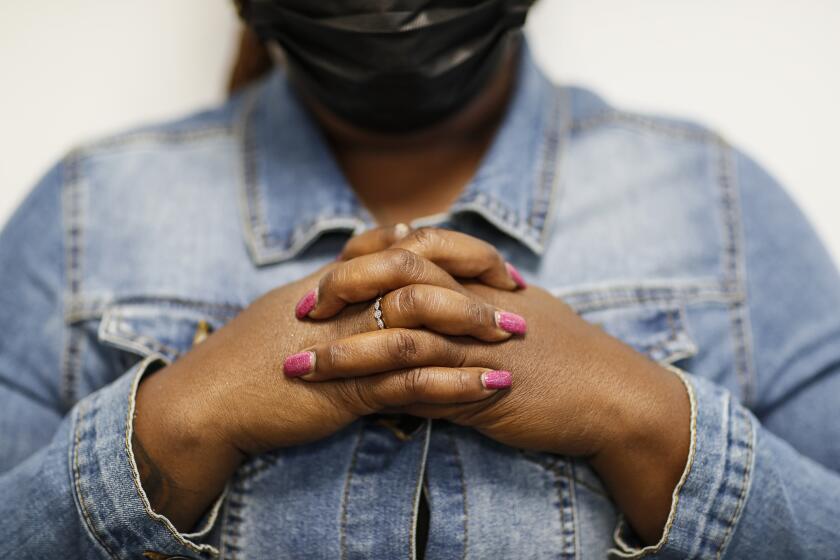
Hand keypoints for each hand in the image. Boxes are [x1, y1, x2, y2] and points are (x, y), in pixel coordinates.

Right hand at [132, 229, 523, 529]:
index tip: (498, 265)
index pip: (408, 244)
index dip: (459, 249)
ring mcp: (344, 342)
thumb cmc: (257, 352)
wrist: (209, 397)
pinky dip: (455, 383)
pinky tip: (490, 388)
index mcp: (338, 278)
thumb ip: (349, 273)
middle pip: (420, 270)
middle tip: (519, 293)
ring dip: (473, 328)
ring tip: (516, 340)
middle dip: (476, 279)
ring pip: (418, 320)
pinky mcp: (344, 388)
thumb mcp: (303, 301)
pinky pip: (408, 380)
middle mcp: (343, 300)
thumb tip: (394, 236)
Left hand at [297, 226, 691, 542]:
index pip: (412, 248)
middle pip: (396, 278)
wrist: (613, 395)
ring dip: (342, 353)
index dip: (365, 256)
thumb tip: (426, 306)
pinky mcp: (481, 389)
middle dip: (341, 291)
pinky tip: (343, 402)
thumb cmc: (567, 355)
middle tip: (300, 310)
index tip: (327, 272)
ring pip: (397, 335)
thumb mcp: (517, 315)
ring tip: (297, 368)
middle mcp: (475, 302)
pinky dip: (377, 391)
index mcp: (481, 279)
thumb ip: (471, 304)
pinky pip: (419, 386)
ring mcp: (477, 345)